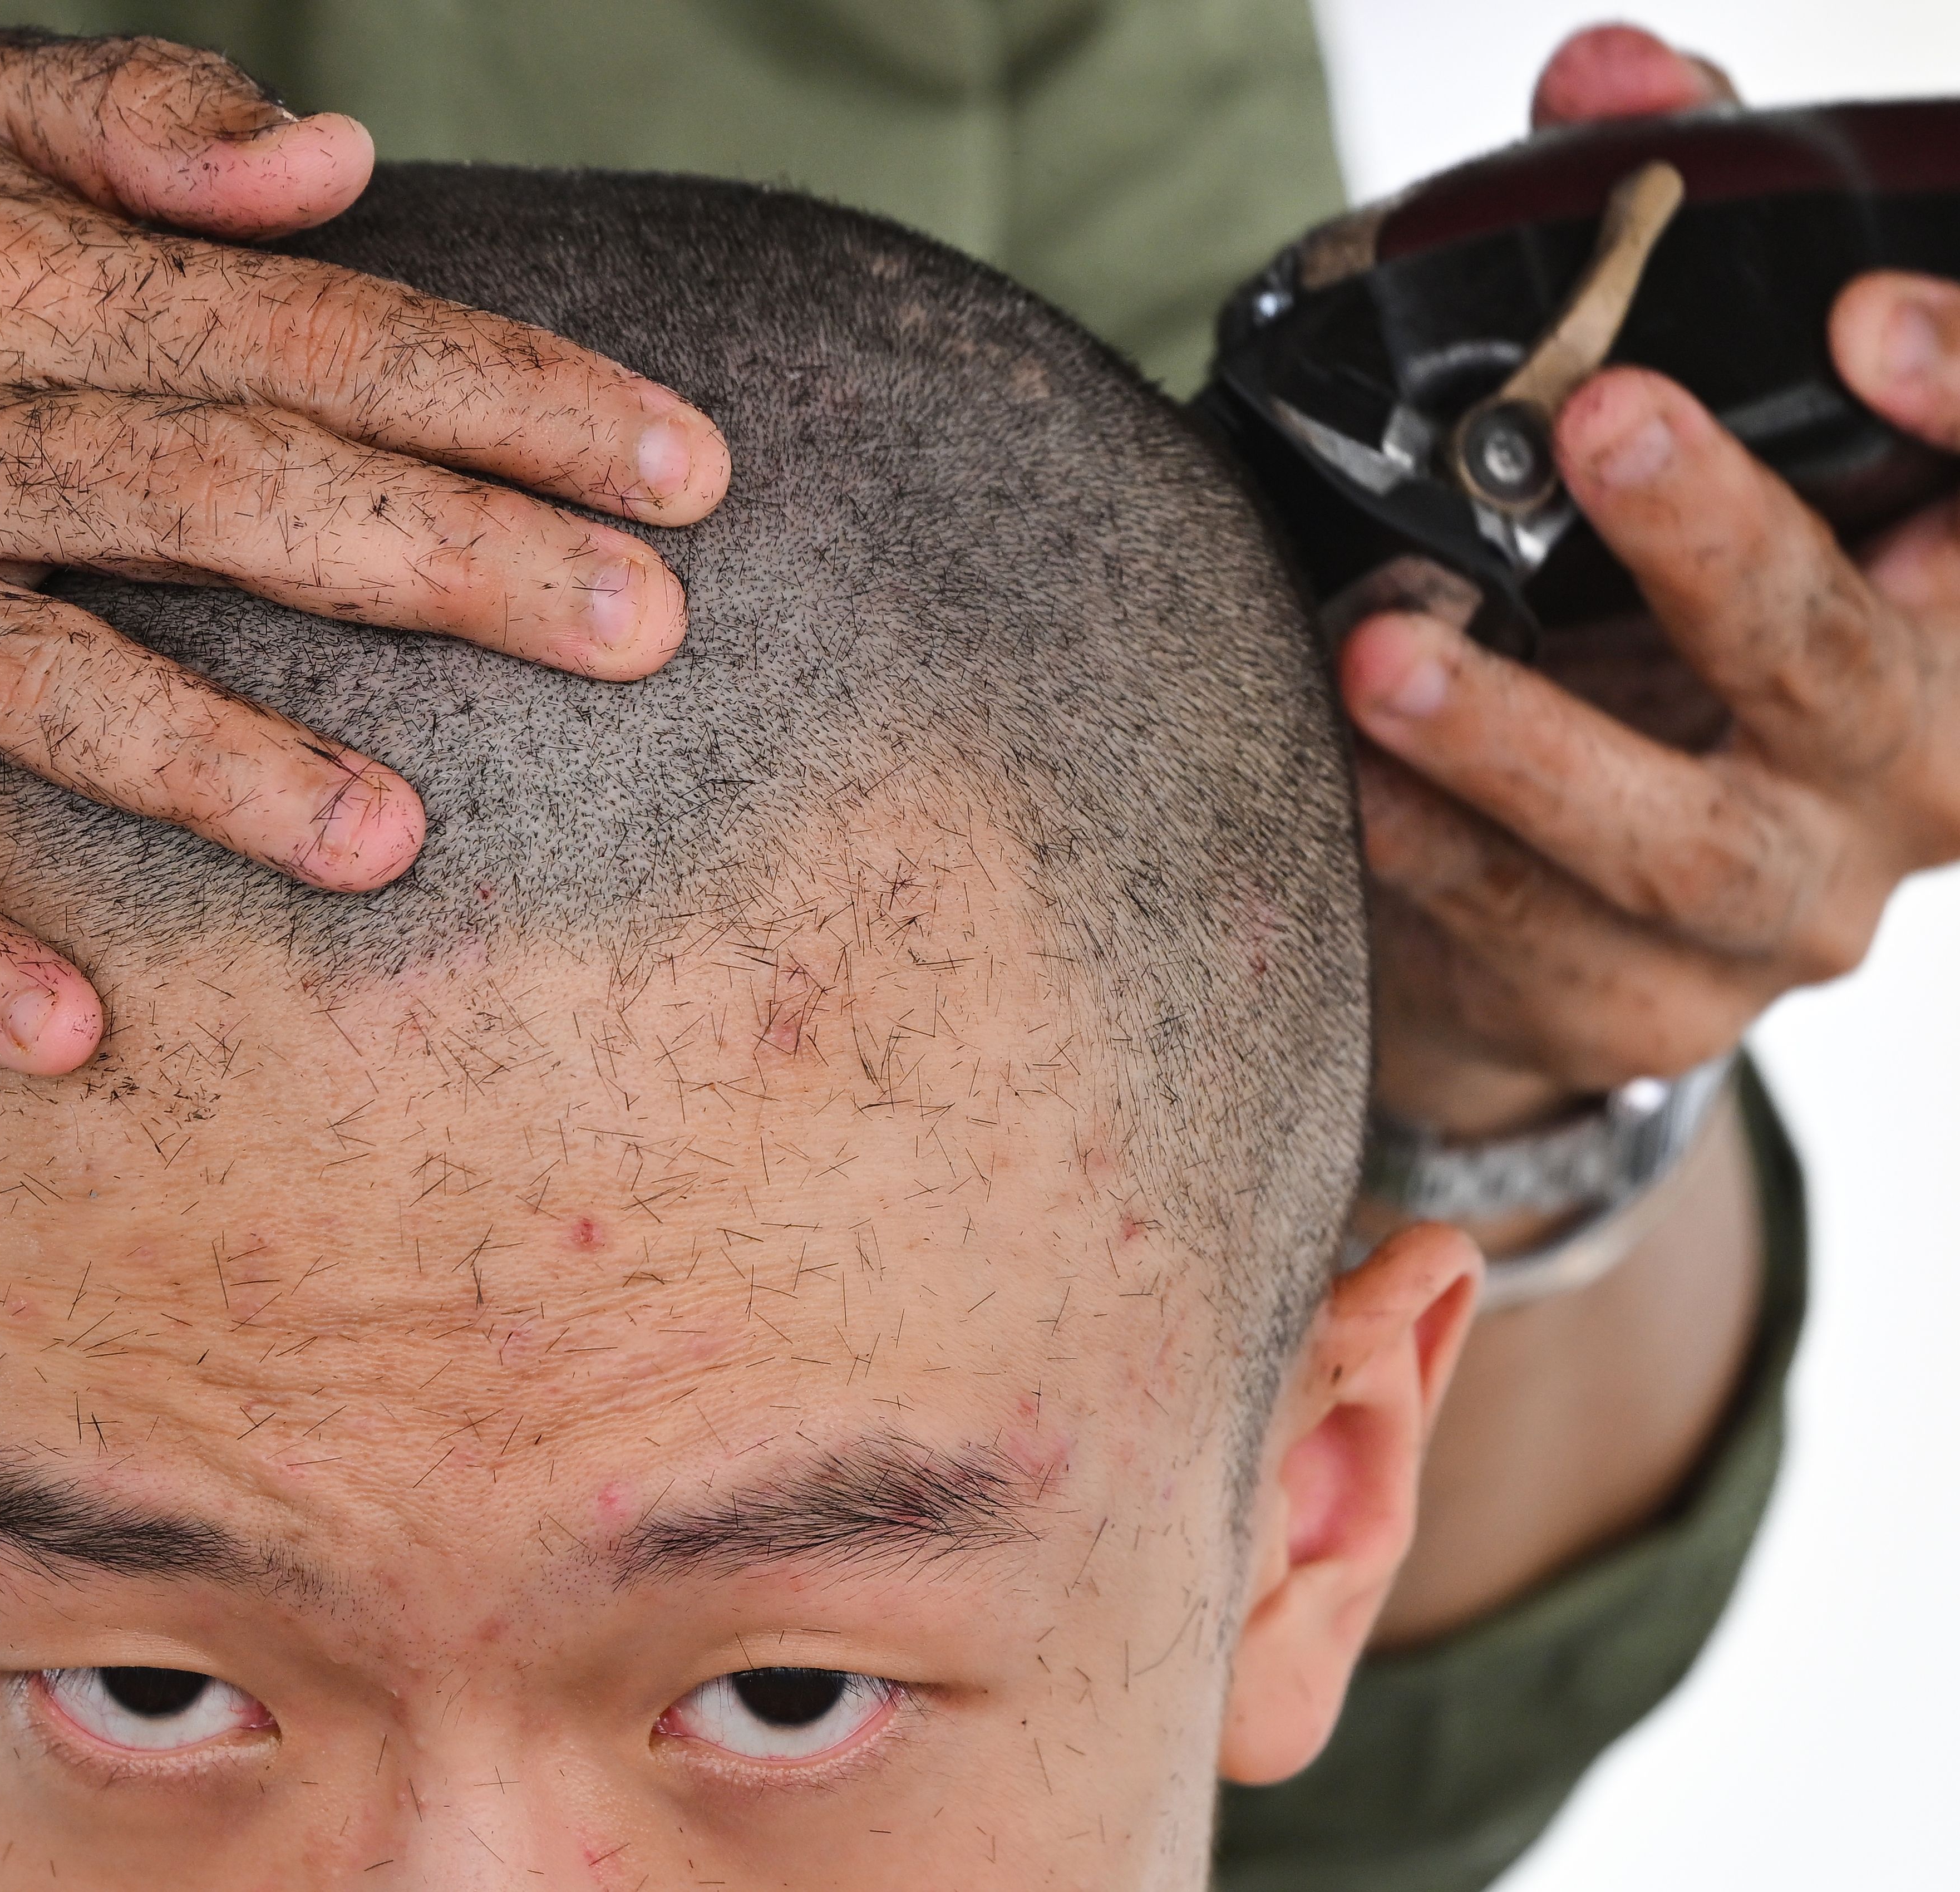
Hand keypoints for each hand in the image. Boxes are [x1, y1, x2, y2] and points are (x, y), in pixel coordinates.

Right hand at [0, 32, 728, 1074]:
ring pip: (42, 685)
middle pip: (218, 494)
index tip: (685, 467)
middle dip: (447, 562)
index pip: (295, 332)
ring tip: (396, 839)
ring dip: (220, 766)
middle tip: (646, 636)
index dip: (502, 392)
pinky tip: (74, 1030)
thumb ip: (134, 120)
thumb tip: (345, 158)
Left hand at [1336, 24, 1959, 1132]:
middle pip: (1848, 663)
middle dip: (1728, 541)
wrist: (1597, 894)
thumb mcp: (1706, 437)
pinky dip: (1421, 843)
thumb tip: (1606, 74)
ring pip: (1680, 837)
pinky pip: (1526, 930)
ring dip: (1526, 739)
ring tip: (1381, 649)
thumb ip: (1676, 246)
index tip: (1863, 317)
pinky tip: (1338, 768)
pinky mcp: (1642, 1002)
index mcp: (1948, 605)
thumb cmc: (1658, 617)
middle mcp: (1906, 761)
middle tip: (1609, 422)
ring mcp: (1785, 903)